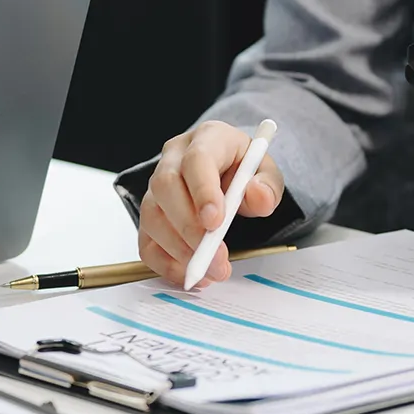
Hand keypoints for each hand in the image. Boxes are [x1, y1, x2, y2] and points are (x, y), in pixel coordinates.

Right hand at [138, 120, 286, 287]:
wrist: (229, 175)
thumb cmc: (244, 171)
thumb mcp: (265, 173)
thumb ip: (267, 185)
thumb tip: (257, 196)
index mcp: (206, 139)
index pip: (196, 159)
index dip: (203, 191)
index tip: (216, 223)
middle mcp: (173, 159)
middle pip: (166, 187)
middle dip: (189, 228)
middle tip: (215, 258)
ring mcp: (155, 187)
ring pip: (151, 216)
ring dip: (178, 250)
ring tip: (210, 270)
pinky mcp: (151, 215)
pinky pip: (146, 241)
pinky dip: (165, 263)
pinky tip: (190, 274)